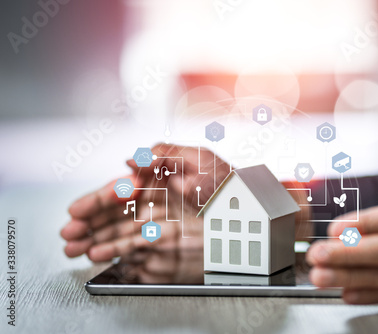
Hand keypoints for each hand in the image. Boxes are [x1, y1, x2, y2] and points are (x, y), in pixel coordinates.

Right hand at [60, 144, 229, 261]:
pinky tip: (98, 255)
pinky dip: (115, 251)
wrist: (250, 207)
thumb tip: (131, 158)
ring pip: (118, 231)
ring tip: (73, 249)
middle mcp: (153, 201)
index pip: (119, 190)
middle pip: (113, 214)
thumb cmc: (226, 180)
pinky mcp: (165, 241)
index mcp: (156, 179)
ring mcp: (157, 222)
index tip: (76, 211)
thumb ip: (164, 154)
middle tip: (66, 234)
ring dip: (94, 240)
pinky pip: (135, 246)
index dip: (97, 201)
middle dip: (87, 224)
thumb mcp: (198, 158)